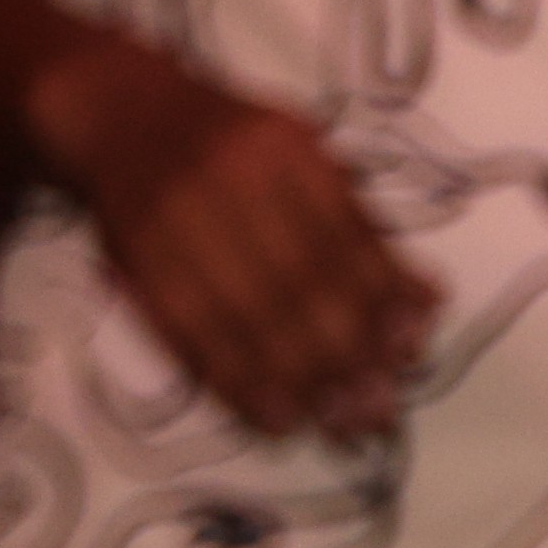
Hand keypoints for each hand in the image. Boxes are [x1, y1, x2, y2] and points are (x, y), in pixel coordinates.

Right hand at [39, 47, 434, 439]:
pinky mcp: (138, 269)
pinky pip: (193, 337)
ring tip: (345, 427)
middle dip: (347, 356)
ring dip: (301, 384)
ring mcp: (174, 229)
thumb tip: (425, 302)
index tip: (413, 352)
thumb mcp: (306, 155)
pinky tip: (279, 420)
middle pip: (296, 285)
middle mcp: (227, 186)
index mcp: (285, 151)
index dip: (381, 302)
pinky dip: (239, 385)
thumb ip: (358, 222)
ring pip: (246, 318)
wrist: (122, 120)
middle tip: (383, 412)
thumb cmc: (237, 144)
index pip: (342, 239)